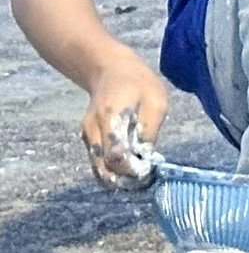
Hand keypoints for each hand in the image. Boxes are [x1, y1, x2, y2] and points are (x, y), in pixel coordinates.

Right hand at [82, 49, 166, 187]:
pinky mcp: (87, 137)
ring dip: (116, 177)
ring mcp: (87, 134)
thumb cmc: (138, 83)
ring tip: (137, 181)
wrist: (109, 69)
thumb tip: (147, 156)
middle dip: (124, 178)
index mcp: (111, 117)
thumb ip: (150, 129)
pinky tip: (127, 172)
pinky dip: (109, 170)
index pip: (116, 153)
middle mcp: (93, 128)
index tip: (146, 172)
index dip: (131, 168)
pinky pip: (96, 160)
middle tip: (143, 182)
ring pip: (97, 166)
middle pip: (103, 164)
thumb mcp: (156, 101)